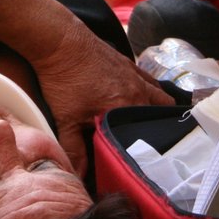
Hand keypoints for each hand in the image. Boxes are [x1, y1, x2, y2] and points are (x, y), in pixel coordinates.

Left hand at [27, 24, 173, 174]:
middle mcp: (137, 91)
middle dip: (157, 130)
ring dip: (158, 109)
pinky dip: (151, 91)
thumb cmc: (64, 79)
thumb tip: (78, 177)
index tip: (143, 160)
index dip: (143, 149)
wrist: (60, 41)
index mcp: (126, 107)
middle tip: (153, 145)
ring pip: (159, 96)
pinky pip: (149, 80)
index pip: (143, 135)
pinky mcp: (128, 63)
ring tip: (154, 123)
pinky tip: (143, 97)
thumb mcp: (65, 119)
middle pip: (158, 115)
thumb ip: (74, 150)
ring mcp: (135, 75)